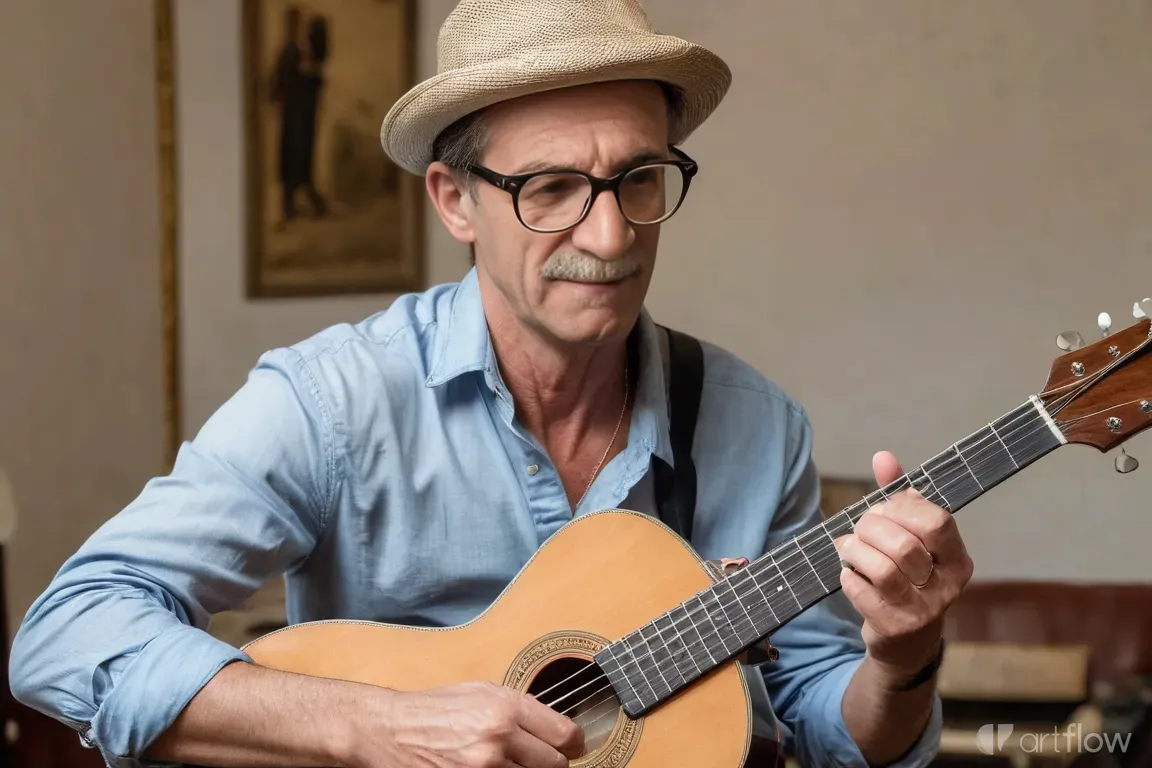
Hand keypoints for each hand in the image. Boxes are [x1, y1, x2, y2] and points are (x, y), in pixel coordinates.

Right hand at [351, 680, 584, 767]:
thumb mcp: (480, 691)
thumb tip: (555, 726)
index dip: (574, 743)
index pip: (564, 734)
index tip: (573, 746)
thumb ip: (518, 707)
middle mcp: (499, 738)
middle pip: (554, 764)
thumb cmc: (435, 708)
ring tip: (512, 763)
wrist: (391, 731)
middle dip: (552, 762)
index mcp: (506, 707)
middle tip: (543, 759)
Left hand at [835, 451, 973, 679]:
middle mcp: (947, 586)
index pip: (936, 520)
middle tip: (859, 529)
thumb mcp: (910, 537)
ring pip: (883, 569)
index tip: (884, 509)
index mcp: (957, 559)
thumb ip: (899, 497)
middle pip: (904, 544)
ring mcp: (923, 611)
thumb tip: (883, 457)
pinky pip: (862, 592)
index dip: (901, 507)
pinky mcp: (895, 628)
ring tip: (848, 549)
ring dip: (855, 551)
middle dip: (871, 528)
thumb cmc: (908, 577)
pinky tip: (849, 574)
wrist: (906, 642)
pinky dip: (848, 577)